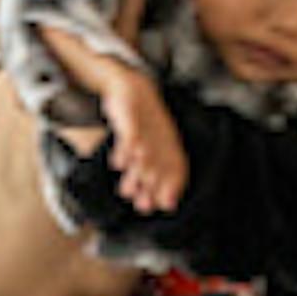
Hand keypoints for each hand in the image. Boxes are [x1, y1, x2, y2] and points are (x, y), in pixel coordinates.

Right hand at [102, 75, 187, 212]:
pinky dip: (125, 150)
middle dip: (152, 187)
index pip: (178, 169)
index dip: (172, 188)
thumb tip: (169, 205)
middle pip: (159, 165)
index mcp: (172, 145)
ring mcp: (147, 127)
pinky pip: (129, 134)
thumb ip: (159, 177)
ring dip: (137, 173)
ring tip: (127, 191)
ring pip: (144, 153)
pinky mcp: (130, 116)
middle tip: (142, 205)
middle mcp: (162, 138)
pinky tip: (119, 164)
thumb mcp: (156, 150)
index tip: (165, 206)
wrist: (135, 89)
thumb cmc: (146, 127)